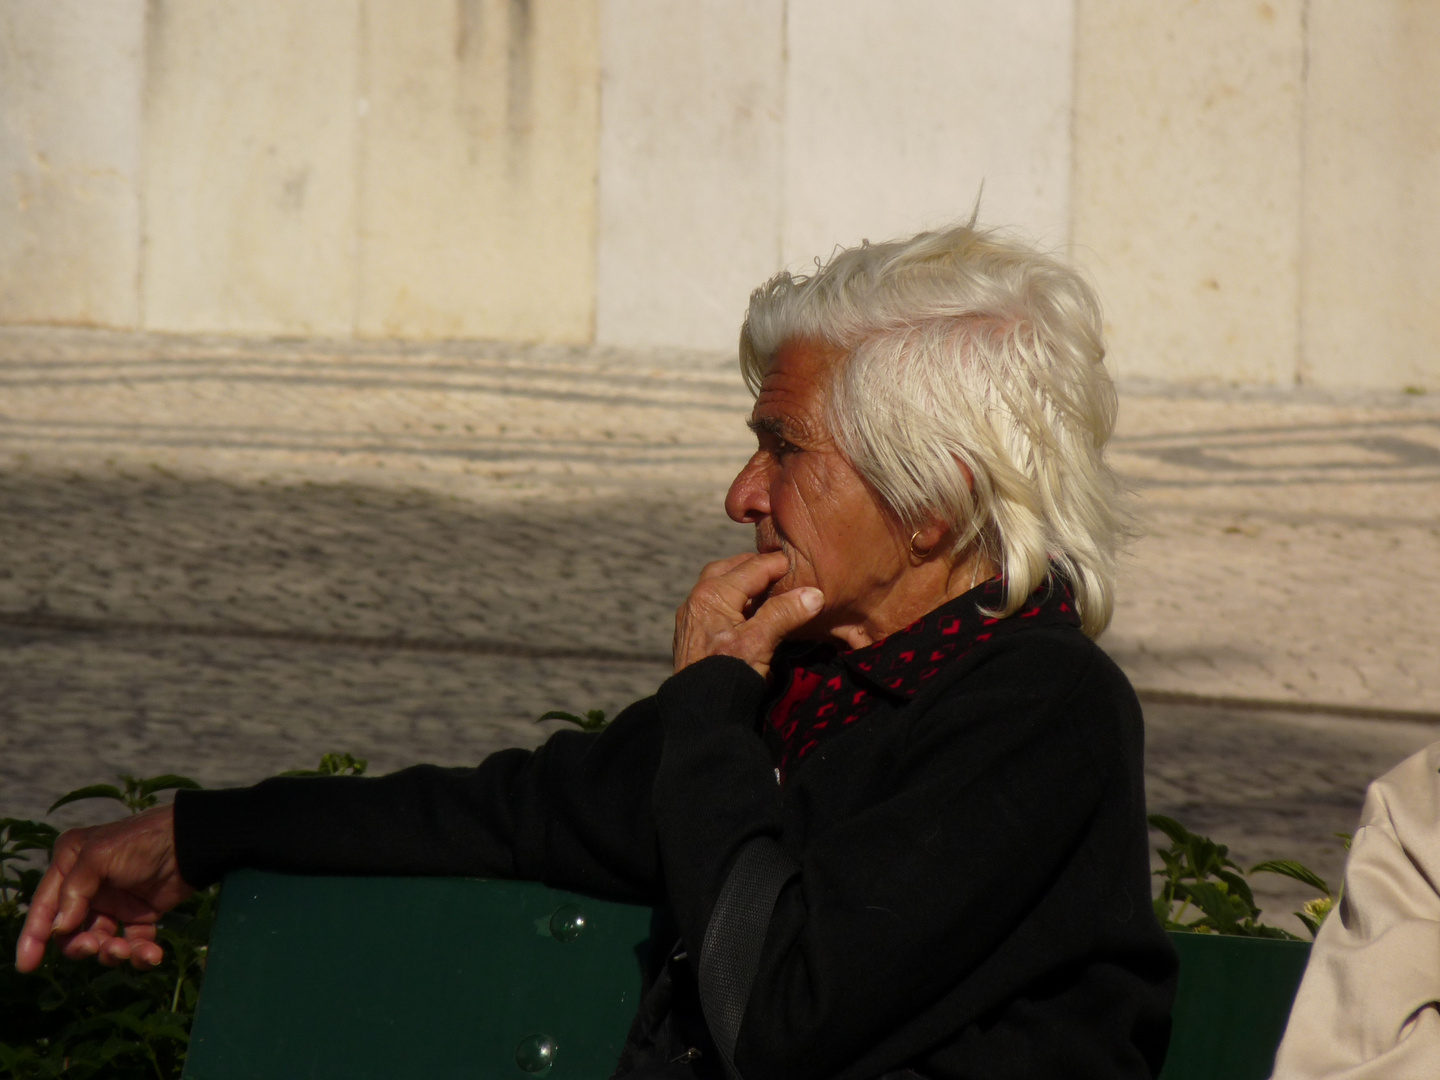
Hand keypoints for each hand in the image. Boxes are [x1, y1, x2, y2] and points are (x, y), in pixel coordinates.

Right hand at [14, 804, 193, 972]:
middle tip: (95, 946)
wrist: (192, 843)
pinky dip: (140, 954)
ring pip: (101, 943)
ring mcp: (116, 903)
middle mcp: (89, 887)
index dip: (33, 937)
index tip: (26, 966)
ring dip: (111, 953)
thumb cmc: (142, 841)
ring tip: (126, 950)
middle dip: (81, 945)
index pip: (44, 906)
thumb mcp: (99, 856)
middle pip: (71, 932)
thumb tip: (59, 928)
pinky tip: (152, 955)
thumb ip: (74, 890)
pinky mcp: (142, 916)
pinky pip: (133, 945)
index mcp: (70, 866)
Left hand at [673, 551, 822, 677]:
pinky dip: (733, 600)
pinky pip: (714, 604)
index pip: (753, 566)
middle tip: (783, 572)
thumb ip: (784, 614)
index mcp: (712, 594)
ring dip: (743, 583)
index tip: (802, 565)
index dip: (779, 564)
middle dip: (757, 567)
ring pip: (720, 586)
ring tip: (769, 590)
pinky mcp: (692, 634)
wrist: (699, 715)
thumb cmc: (727, 676)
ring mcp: (691, 617)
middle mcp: (697, 599)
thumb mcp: (759, 643)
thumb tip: (814, 593)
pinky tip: (749, 614)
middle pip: (731, 569)